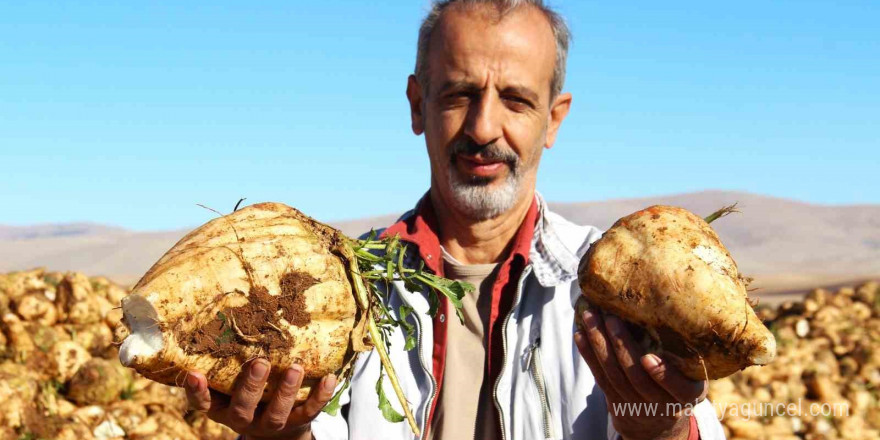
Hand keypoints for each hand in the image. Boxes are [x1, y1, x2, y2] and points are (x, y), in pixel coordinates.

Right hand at [184, 358, 337, 439]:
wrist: (277, 432)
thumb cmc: (249, 395)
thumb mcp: (231, 384)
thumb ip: (226, 362)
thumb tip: (222, 316)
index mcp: (223, 407)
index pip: (203, 403)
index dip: (197, 391)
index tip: (193, 372)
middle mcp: (243, 419)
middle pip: (243, 408)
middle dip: (251, 386)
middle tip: (260, 362)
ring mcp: (270, 424)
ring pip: (276, 414)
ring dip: (286, 391)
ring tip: (295, 367)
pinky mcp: (297, 423)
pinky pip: (309, 412)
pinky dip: (320, 396)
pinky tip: (329, 378)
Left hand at [574, 310, 705, 439]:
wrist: (659, 421)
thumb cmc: (679, 384)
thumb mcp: (694, 376)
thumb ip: (684, 354)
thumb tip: (662, 307)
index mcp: (688, 394)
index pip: (678, 388)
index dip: (663, 375)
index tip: (648, 358)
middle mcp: (662, 404)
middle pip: (637, 378)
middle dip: (621, 346)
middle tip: (610, 319)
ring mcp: (637, 405)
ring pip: (614, 376)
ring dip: (599, 345)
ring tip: (590, 318)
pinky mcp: (616, 403)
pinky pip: (600, 379)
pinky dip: (589, 355)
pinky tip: (580, 336)